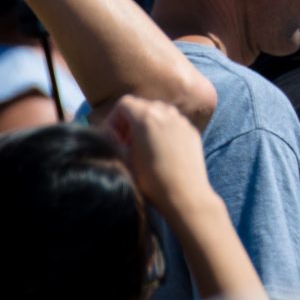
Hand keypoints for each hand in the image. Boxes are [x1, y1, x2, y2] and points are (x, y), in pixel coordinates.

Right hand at [107, 95, 214, 218]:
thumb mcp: (124, 161)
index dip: (113, 120)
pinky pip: (173, 123)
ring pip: (158, 112)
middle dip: (129, 122)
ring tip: (142, 149)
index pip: (123, 103)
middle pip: (141, 106)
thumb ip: (113, 142)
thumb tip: (107, 135)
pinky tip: (161, 152)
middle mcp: (166, 112)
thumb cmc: (151, 180)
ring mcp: (182, 120)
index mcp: (146, 116)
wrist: (186, 195)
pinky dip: (162, 130)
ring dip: (146, 125)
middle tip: (125, 145)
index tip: (113, 139)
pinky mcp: (192, 131)